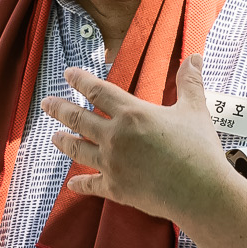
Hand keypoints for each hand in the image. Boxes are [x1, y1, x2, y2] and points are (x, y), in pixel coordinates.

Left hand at [42, 56, 233, 222]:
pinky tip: (72, 183)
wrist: (199, 191)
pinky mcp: (116, 188)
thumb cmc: (199, 149)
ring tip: (54, 136)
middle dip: (59, 109)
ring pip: (78, 149)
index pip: (98, 91)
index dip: (80, 80)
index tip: (68, 74)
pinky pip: (91, 185)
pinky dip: (80, 184)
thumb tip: (194, 57)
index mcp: (132, 113)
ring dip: (63, 141)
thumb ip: (190, 82)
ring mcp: (112, 164)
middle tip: (46, 103)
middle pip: (78, 118)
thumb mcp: (195, 110)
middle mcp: (115, 136)